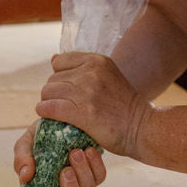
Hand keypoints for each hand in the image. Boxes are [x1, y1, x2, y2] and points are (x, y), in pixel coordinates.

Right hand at [13, 122, 107, 186]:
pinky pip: (100, 177)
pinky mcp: (95, 174)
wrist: (62, 120)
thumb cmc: (40, 138)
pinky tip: (88, 150)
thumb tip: (25, 176)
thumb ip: (22, 159)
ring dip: (82, 175)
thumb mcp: (26, 144)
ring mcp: (81, 186)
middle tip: (66, 171)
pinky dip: (95, 165)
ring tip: (75, 153)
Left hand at [35, 52, 150, 157]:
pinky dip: (45, 112)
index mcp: (97, 61)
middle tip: (64, 106)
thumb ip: (82, 68)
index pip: (59, 62)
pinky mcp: (82, 112)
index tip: (67, 91)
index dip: (60, 78)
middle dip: (54, 93)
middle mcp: (91, 72)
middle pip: (52, 79)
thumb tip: (53, 58)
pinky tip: (49, 117)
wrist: (142, 128)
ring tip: (58, 113)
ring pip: (48, 93)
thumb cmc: (123, 106)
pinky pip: (49, 108)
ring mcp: (86, 91)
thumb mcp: (108, 76)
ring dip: (48, 103)